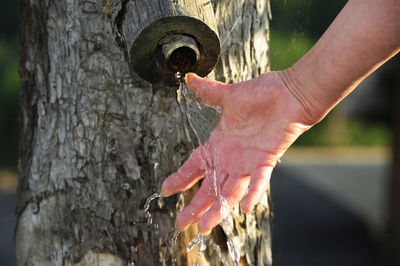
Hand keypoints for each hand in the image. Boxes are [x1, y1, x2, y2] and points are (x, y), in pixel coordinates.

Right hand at [161, 71, 313, 234]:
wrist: (290, 93)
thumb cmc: (262, 94)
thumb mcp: (229, 95)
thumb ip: (208, 92)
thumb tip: (189, 78)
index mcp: (219, 143)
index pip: (195, 166)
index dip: (180, 178)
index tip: (165, 191)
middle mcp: (231, 158)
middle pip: (209, 187)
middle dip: (195, 206)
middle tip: (182, 224)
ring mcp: (247, 162)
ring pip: (229, 191)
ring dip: (218, 209)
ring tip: (205, 227)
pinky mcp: (265, 159)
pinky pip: (258, 180)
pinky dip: (253, 193)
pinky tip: (245, 208)